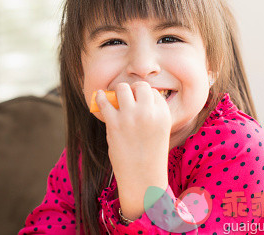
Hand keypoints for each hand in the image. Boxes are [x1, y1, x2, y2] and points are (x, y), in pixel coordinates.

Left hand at [94, 81, 171, 218]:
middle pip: (139, 86)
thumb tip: (131, 93)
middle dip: (132, 90)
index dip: (145, 97)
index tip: (139, 105)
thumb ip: (151, 112)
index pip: (153, 92)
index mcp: (163, 114)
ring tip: (115, 100)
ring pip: (122, 88)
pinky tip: (99, 96)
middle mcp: (148, 112)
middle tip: (127, 99)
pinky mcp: (114, 123)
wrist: (143, 177)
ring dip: (118, 92)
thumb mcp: (160, 130)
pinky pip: (104, 101)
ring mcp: (131, 116)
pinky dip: (100, 97)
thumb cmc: (150, 154)